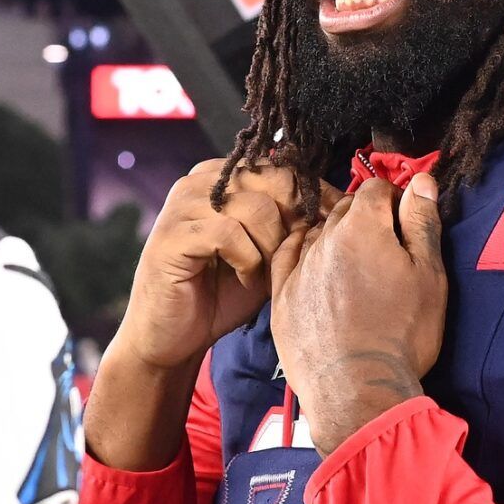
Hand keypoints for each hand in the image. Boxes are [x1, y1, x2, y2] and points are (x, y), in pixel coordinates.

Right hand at [111, 160, 325, 374]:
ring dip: (270, 248)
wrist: (174, 337)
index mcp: (221, 178)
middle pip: (273, 181)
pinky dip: (247, 262)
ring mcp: (181, 205)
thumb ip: (287, 223)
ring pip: (256, 208)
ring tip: (260, 272)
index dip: (309, 199)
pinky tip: (242, 279)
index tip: (318, 231)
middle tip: (285, 258)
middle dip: (292, 224)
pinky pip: (230, 233)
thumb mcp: (265, 252)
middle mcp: (199, 182)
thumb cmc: (221, 294)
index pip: (280, 166)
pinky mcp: (172, 235)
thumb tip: (331, 204)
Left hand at [270, 175, 446, 455]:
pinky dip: (303, 253)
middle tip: (384, 244)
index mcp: (362, 226)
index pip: (376, 188)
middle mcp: (323, 239)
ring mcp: (298, 268)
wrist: (355, 389)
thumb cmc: (402, 332)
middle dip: (364, 216)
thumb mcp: (429, 276)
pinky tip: (313, 261)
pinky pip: (288, 258)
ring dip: (334, 237)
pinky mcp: (281, 298)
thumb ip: (422, 223)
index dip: (394, 199)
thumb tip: (421, 180)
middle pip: (344, 208)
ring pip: (316, 233)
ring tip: (353, 261)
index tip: (404, 220)